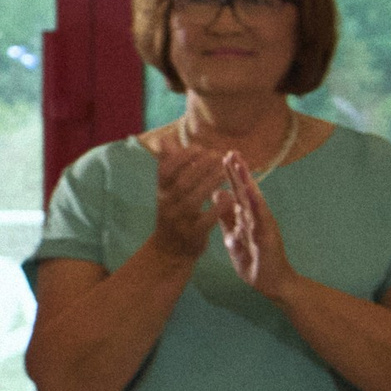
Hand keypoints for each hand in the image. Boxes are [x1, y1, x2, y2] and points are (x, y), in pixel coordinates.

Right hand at [146, 140, 225, 264]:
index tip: (200, 148)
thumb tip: (165, 140)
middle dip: (200, 166)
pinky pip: (207, 219)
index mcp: (161, 193)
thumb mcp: (166, 191)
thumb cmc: (172, 214)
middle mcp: (167, 206)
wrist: (169, 250)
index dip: (182, 157)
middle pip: (182, 181)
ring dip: (211, 182)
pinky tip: (229, 196)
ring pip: (194, 198)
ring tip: (225, 171)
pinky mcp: (193, 235)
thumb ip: (167, 166)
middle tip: (218, 155)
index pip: (166, 170)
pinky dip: (219, 206)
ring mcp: (179, 221)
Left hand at [212, 152, 297, 298]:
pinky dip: (256, 207)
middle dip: (238, 171)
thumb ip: (226, 216)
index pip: (238, 191)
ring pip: (254, 200)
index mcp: (248, 216)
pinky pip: (261, 221)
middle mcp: (257, 217)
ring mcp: (264, 225)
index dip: (230, 175)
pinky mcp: (268, 237)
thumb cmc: (254, 259)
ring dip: (247, 183)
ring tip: (240, 166)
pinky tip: (252, 194)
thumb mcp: (234, 235)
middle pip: (246, 190)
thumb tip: (217, 195)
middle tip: (230, 151)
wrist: (273, 282)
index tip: (222, 156)